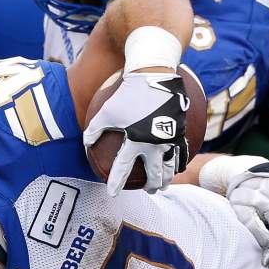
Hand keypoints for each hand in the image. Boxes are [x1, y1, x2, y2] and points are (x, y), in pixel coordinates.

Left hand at [83, 73, 189, 196]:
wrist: (153, 76)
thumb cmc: (127, 94)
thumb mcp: (106, 111)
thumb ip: (94, 130)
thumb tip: (86, 143)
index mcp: (134, 141)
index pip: (123, 168)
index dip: (116, 182)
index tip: (112, 192)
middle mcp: (153, 144)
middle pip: (153, 174)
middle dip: (150, 186)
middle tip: (148, 190)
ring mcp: (169, 139)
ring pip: (170, 168)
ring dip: (166, 178)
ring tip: (163, 184)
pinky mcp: (180, 131)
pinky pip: (181, 153)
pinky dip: (179, 163)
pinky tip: (177, 167)